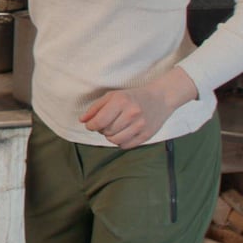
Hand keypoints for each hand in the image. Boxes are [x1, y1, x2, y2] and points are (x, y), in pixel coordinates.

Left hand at [79, 67, 197, 147]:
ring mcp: (141, 125)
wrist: (160, 98)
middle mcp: (132, 113)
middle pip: (106, 131)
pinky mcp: (147, 135)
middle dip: (102, 130)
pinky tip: (123, 133)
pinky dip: (120, 142)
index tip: (91, 125)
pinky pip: (125, 146)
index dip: (91, 126)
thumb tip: (82, 120)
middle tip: (106, 124)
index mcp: (121, 101)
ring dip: (110, 137)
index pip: (99, 121)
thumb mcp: (112, 96)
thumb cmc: (132, 97)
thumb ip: (95, 108)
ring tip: (114, 129)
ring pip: (115, 140)